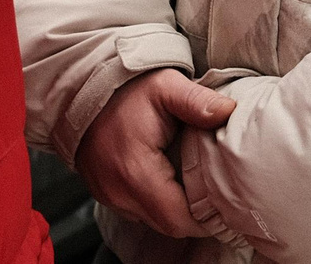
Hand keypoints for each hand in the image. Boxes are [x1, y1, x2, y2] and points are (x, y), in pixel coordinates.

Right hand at [77, 68, 235, 238]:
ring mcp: (109, 196)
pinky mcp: (105, 194)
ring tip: (194, 183)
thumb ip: (197, 101)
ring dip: (176, 208)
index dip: (207, 217)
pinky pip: (138, 211)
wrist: (82, 89)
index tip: (226, 201)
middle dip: (196, 215)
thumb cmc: (125, 89)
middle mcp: (118, 191)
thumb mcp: (165, 86)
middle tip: (217, 193)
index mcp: (135, 170)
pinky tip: (170, 179)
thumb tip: (228, 111)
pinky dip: (158, 202)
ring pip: (154, 220)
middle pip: (169, 225)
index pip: (179, 218)